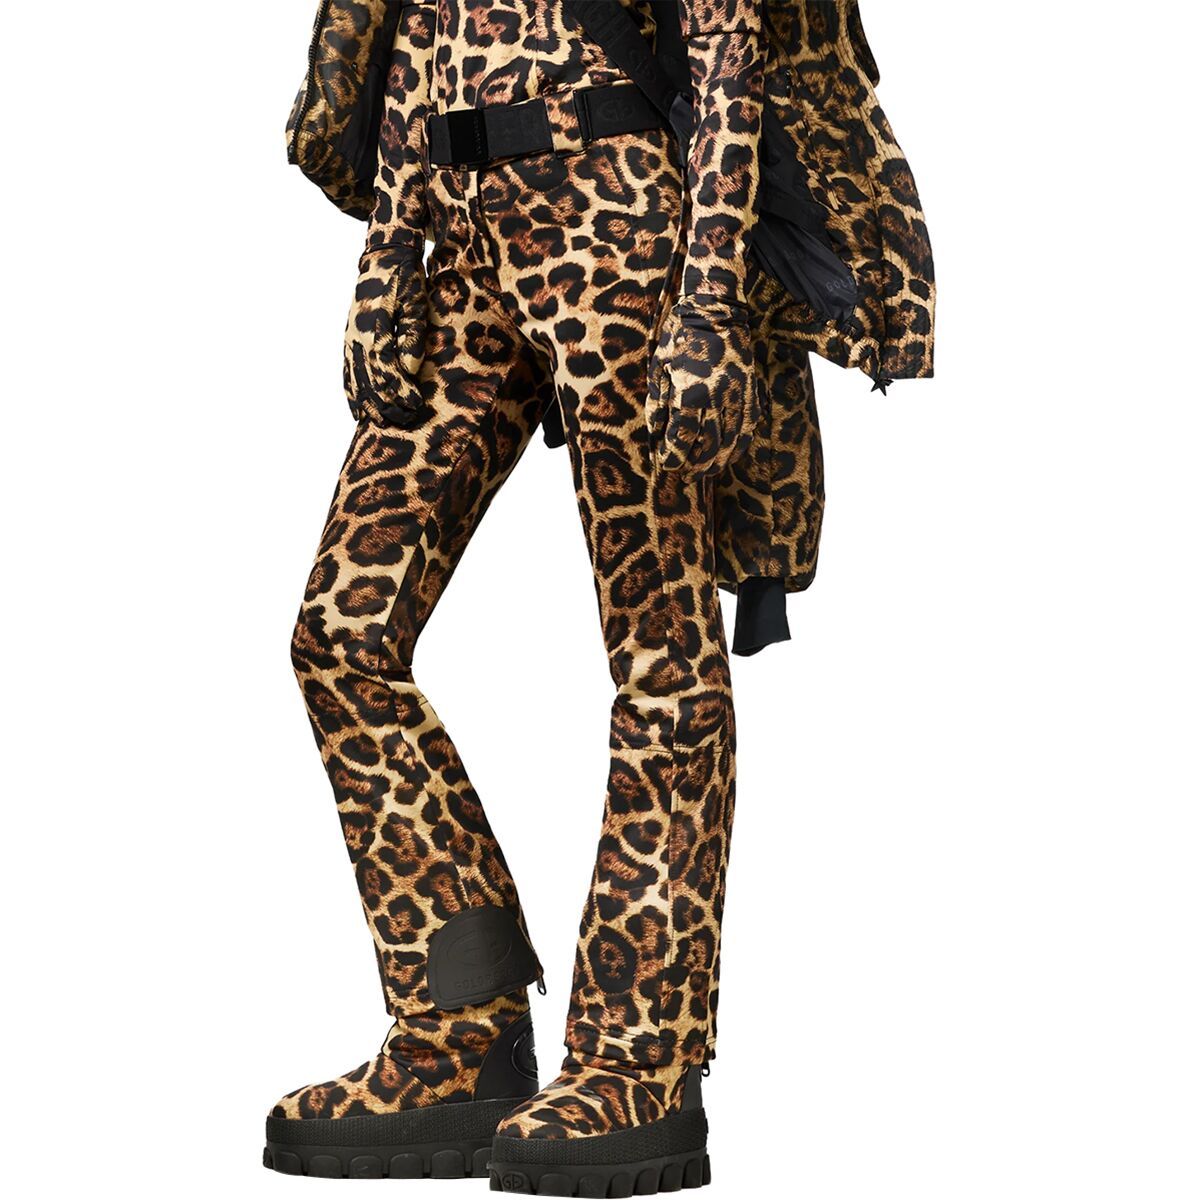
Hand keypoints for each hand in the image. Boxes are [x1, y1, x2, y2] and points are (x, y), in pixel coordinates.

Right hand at [343, 243, 427, 426]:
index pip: (386, 371)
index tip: (415, 405)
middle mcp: (358, 338)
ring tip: (384, 423)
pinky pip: (347, 373)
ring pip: (356, 381)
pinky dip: (352, 395)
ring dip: (369, 405)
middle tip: (406, 420)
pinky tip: (358, 412)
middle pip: (370, 382)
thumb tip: (410, 368)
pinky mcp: (350, 340)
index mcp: (375, 330)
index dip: (400, 391)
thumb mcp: (415, 303)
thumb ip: (412, 336)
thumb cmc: (404, 281)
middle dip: (387, 405)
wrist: (383, 259)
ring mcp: (351, 340)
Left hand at [647, 296, 759, 475]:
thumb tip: (658, 435)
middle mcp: (716, 400)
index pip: (681, 440)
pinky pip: (746, 431)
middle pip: (706, 449)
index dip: (671, 458)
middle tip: (683, 475)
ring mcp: (737, 398)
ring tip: (703, 472)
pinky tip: (726, 457)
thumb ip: (659, 404)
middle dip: (693, 467)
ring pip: (729, 445)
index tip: (664, 464)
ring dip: (715, 463)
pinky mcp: (750, 394)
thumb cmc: (680, 338)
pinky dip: (736, 449)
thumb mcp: (659, 369)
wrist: (717, 312)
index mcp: (690, 394)